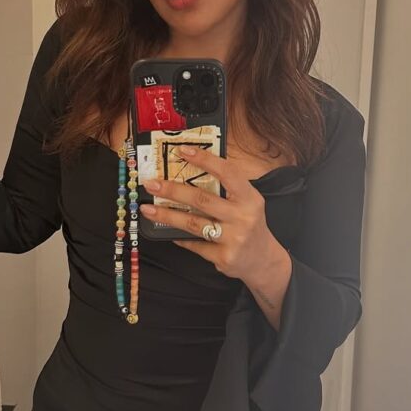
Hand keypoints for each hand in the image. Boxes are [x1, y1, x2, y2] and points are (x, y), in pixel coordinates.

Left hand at [139, 144, 280, 283]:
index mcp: (250, 198)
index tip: (182, 151)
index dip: (205, 160)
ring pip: (193, 223)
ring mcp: (234, 239)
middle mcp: (243, 217)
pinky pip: (194, 244)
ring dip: (166, 215)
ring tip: (147, 209)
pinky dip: (180, 237)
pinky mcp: (224, 257)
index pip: (227, 173)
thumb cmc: (249, 224)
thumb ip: (227, 189)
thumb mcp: (247, 203)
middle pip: (202, 200)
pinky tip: (168, 231)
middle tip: (151, 184)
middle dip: (173, 190)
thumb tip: (191, 169)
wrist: (263, 260)